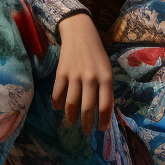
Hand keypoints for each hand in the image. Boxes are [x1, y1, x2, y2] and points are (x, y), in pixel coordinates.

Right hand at [53, 13, 114, 134]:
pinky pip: (57, 95)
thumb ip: (105, 88)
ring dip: (71, 117)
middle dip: (87, 124)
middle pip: (87, 108)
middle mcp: (91, 78)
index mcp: (105, 77)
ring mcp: (74, 76)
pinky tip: (60, 108)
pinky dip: (58, 105)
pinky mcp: (60, 74)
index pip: (105, 105)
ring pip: (71, 105)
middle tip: (86, 131)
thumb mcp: (107, 69)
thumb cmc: (97, 54)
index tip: (101, 129)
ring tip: (73, 122)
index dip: (103, 120)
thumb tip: (103, 111)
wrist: (80, 34)